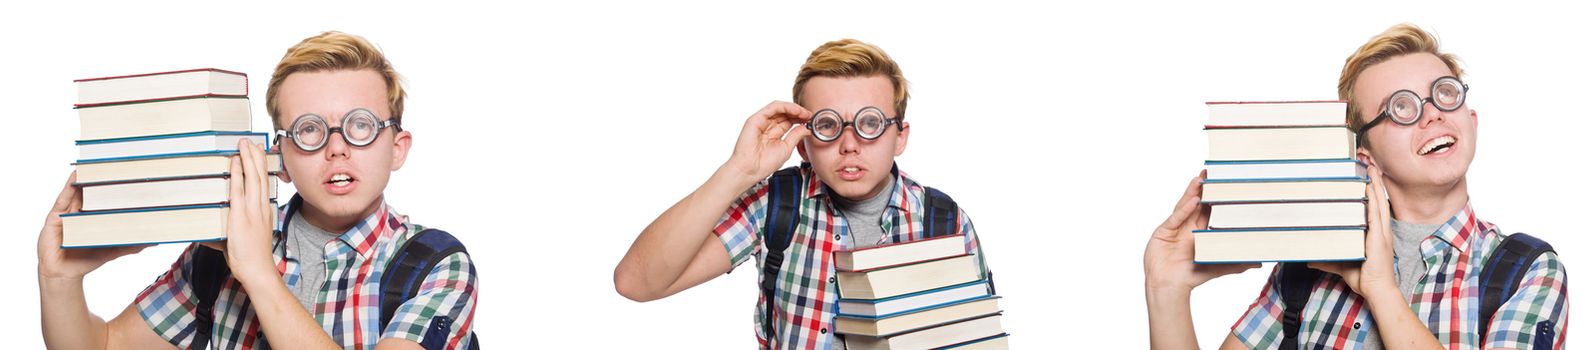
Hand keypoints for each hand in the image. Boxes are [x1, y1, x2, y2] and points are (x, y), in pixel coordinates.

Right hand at [36, 172, 150, 279]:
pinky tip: (76, 175)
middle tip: (116, 164)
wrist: (63, 274)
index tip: (130, 175)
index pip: (105, 199)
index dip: (115, 188)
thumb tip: (153, 241)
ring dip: (86, 177)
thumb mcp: (112, 250)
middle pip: (92, 192)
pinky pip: (63, 198)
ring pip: (78, 191)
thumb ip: (130, 245)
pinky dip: (69, 186)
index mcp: (94, 218)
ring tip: (96, 162)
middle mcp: (80, 212)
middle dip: (102, 179)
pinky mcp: (55, 217)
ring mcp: (67, 213)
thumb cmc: (86, 260)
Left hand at [220, 139, 279, 282]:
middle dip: (256, 156)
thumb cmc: (250, 257)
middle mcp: (260, 207)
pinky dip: (239, 174)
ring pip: (253, 178)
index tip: (258, 152)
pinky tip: (235, 162)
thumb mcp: (241, 238)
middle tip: (250, 141)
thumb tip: (205, 231)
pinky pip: (240, 189)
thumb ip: (225, 230)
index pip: (264, 182)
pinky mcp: (241, 215)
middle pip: (260, 175)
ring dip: (249, 158)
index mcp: (264, 210)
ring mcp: (252, 210)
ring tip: (244, 144)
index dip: (262, 166)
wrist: (258, 270)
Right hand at [722, 101, 812, 183]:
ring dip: (794, 108)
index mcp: (774, 133)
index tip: (811, 120)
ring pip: (780, 108)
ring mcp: (761, 121)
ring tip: (805, 113)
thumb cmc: (764, 163)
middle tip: (810, 115)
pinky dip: (786, 107)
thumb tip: (807, 128)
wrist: (750, 170)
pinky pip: (773, 107)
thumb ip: (796, 136)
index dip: (800, 119)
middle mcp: (767, 125)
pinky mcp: (756, 118)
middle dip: (799, 113)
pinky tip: (796, 111)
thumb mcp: (786, 148)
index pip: (789, 121)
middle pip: (785, 113)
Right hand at [1144, 171, 1259, 291]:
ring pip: (1184, 206)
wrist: (1169, 287)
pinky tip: (1193, 200)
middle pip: (1196, 204)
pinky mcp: (1163, 232)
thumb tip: (1257, 262)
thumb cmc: (1189, 277)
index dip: (1215, 199)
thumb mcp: (1217, 267)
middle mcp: (1185, 228)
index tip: (1223, 186)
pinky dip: (1184, 209)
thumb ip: (1236, 263)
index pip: (1208, 212)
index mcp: (1198, 233)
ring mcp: (1174, 228)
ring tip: (1201, 179)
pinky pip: (1176, 218)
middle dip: (1203, 189)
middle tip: (1211, 174)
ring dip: (1192, 192)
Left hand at [1308, 165, 1395, 295]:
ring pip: (1379, 203)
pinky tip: (1370, 187)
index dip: (1372, 191)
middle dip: (1375, 181)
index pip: (1374, 208)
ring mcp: (1381, 233)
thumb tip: (1310, 260)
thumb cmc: (1364, 278)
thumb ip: (1327, 260)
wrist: (1376, 290)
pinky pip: (1376, 214)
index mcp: (1376, 234)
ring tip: (1371, 168)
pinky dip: (1374, 200)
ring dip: (1375, 185)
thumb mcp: (1342, 265)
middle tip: (1369, 164)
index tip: (1366, 176)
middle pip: (1379, 200)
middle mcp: (1381, 230)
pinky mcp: (1379, 238)